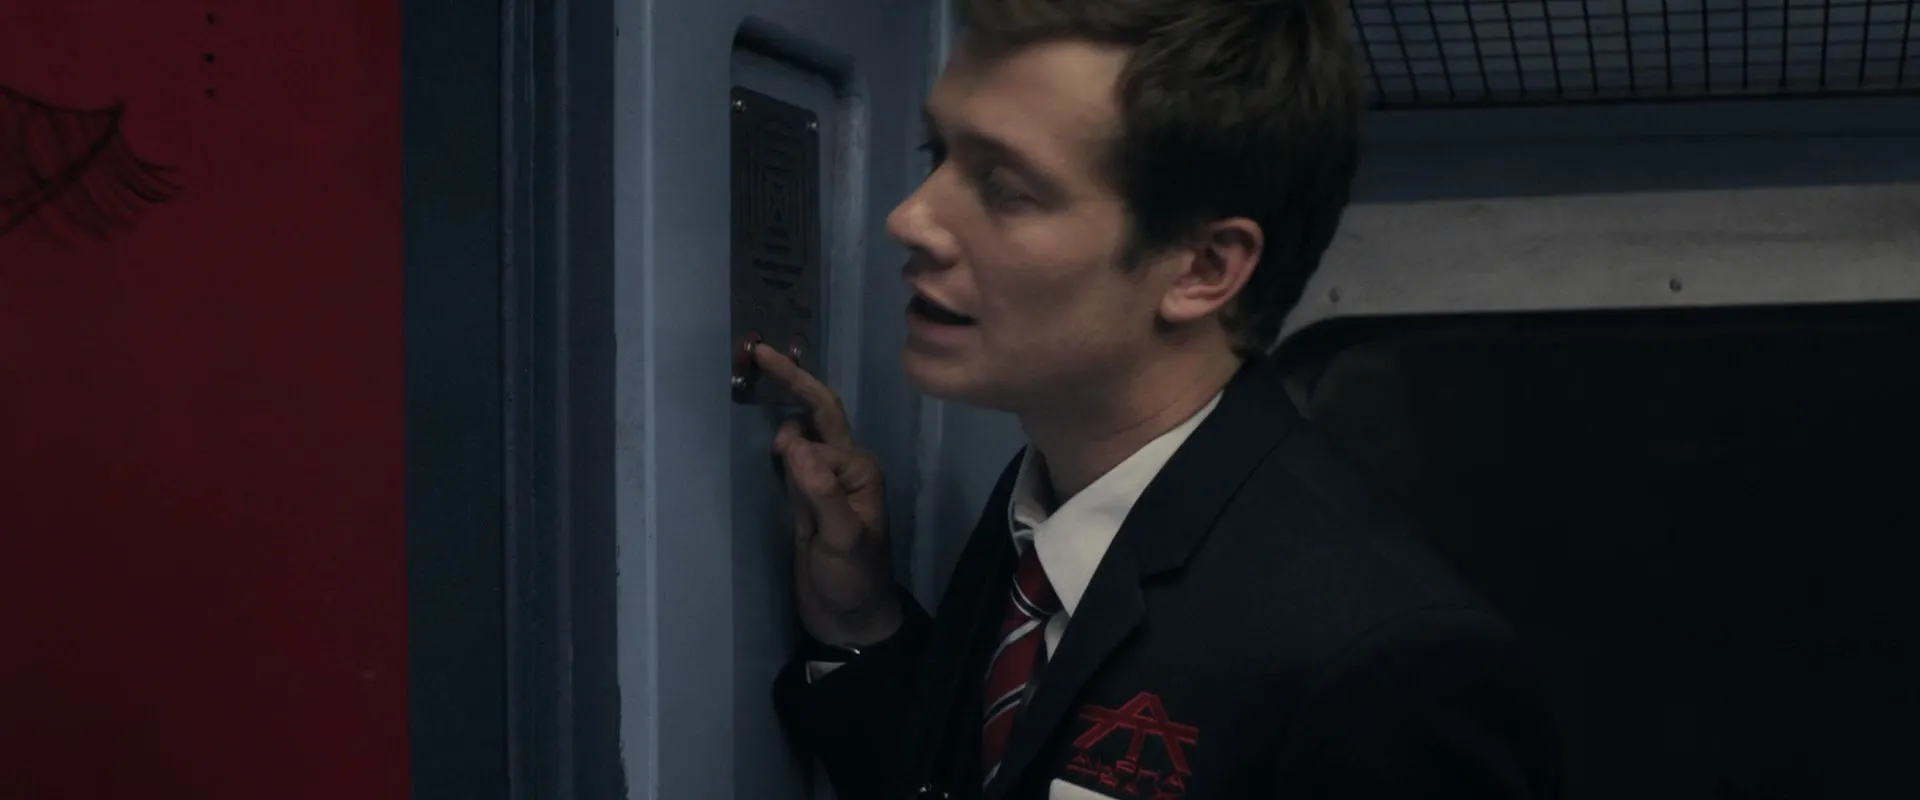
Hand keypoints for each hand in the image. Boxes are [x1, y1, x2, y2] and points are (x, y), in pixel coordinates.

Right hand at [754, 344, 903, 647]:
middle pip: (817, 413)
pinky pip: (792, 461)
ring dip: (783, 410)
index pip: (821, 427)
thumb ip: (820, 490)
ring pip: (801, 435)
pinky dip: (779, 442)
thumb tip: (792, 441)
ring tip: (754, 383)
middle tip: (757, 351)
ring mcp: (824, 483)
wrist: (850, 620)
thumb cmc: (853, 580)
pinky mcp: (806, 501)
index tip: (766, 374)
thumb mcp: (841, 538)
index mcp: (859, 470)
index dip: (795, 403)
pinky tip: (765, 430)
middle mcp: (844, 468)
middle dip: (791, 381)